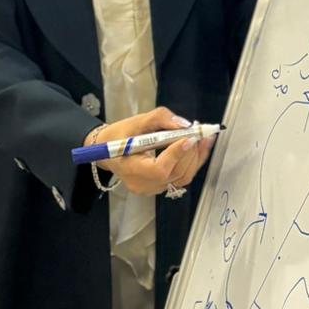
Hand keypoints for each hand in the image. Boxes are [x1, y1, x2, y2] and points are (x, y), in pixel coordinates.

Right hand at [90, 107, 215, 196]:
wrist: (107, 151)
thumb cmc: (118, 136)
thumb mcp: (135, 121)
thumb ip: (160, 119)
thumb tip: (184, 125)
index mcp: (130, 169)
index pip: (159, 169)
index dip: (177, 154)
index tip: (190, 136)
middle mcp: (141, 184)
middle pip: (174, 173)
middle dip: (190, 152)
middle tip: (198, 132)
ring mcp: (151, 189)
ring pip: (182, 177)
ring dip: (195, 157)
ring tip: (201, 139)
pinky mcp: (159, 188)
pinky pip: (181, 178)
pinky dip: (192, 163)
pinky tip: (198, 148)